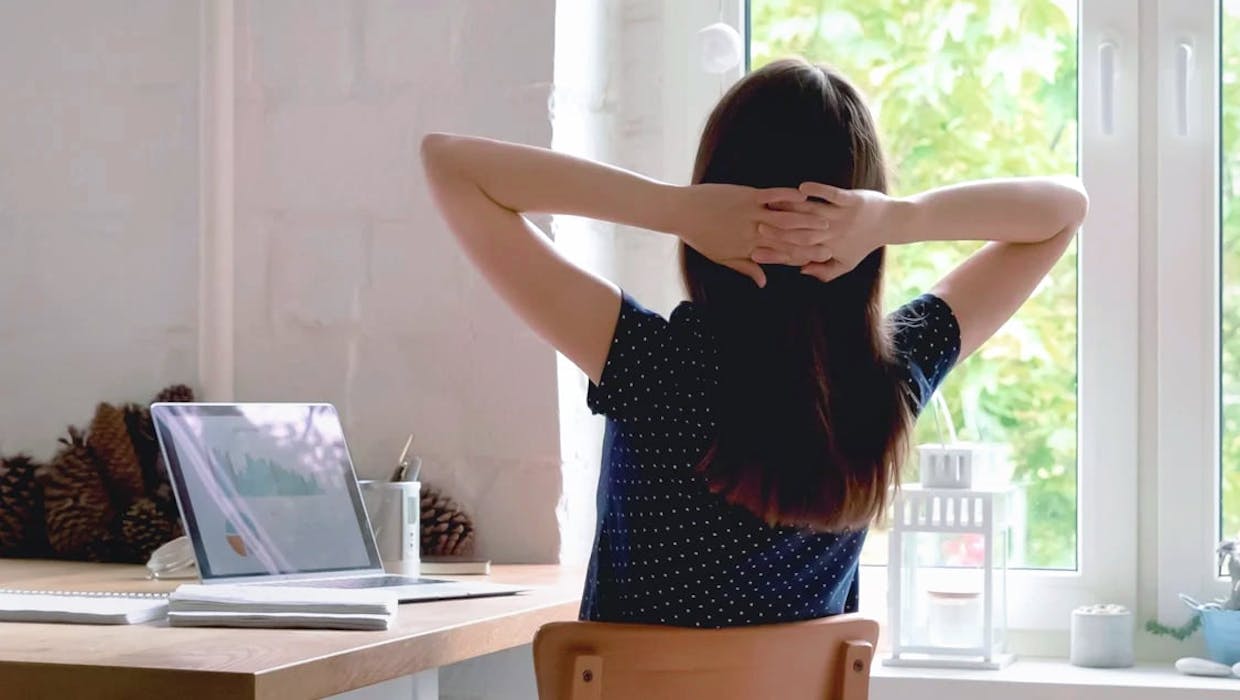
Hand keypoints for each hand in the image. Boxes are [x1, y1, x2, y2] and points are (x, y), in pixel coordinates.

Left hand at [671, 183, 826, 286]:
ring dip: (806, 218)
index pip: (782, 255)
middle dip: (812, 237)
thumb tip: (764, 282)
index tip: (823, 257)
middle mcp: (754, 232)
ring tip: (825, 217)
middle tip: (832, 237)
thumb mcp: (722, 257)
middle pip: (788, 237)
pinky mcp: (746, 196)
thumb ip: (746, 268)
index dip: (804, 256)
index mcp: (750, 249)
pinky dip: (787, 195)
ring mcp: (751, 213)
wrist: (682, 212)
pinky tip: (803, 194)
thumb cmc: (700, 236)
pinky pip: (771, 196)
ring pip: (784, 217)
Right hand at [750, 182, 895, 282]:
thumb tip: (801, 270)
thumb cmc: (864, 243)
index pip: (799, 253)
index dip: (778, 253)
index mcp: (830, 249)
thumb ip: (823, 271)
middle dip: (779, 231)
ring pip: (813, 214)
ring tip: (771, 206)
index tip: (757, 252)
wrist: (891, 222)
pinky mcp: (852, 200)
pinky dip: (818, 191)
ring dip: (792, 210)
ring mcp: (843, 215)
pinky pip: (832, 195)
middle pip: (802, 233)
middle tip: (757, 227)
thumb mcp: (845, 263)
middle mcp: (834, 233)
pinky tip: (801, 188)